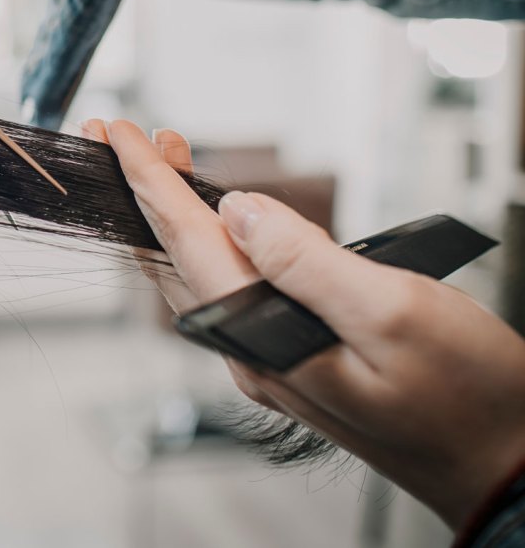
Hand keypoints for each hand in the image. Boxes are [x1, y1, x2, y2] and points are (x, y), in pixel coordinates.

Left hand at [85, 118, 524, 530]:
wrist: (504, 470)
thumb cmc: (466, 400)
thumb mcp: (393, 313)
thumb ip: (305, 259)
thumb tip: (236, 211)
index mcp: (263, 336)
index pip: (183, 240)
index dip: (145, 179)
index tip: (116, 133)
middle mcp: (250, 351)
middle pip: (173, 255)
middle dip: (144, 190)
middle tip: (124, 135)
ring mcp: (267, 357)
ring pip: (197, 272)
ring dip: (174, 212)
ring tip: (165, 160)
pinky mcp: (291, 357)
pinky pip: (228, 288)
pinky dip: (211, 241)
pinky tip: (221, 222)